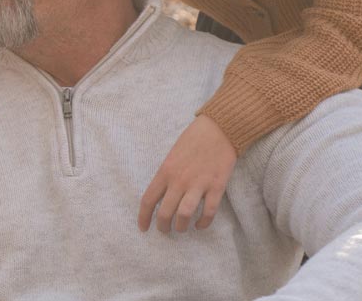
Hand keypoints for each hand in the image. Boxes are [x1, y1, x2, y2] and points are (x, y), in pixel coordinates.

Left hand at [138, 115, 236, 232]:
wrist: (219, 130)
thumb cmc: (193, 140)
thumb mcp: (171, 155)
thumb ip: (166, 175)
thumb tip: (161, 195)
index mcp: (165, 171)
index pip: (148, 200)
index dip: (143, 217)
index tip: (143, 228)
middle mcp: (179, 180)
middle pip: (165, 212)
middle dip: (162, 226)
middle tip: (164, 231)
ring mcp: (198, 184)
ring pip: (184, 215)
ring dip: (182, 227)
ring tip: (182, 229)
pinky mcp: (216, 187)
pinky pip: (208, 212)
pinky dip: (203, 223)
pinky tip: (200, 225)